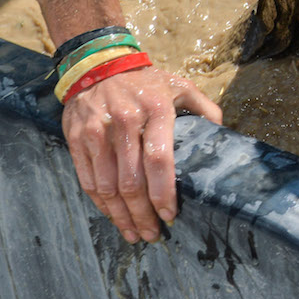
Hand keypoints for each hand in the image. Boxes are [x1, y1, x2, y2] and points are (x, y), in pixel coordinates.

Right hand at [61, 66, 223, 242]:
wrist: (98, 64)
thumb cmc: (146, 81)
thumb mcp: (180, 86)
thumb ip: (205, 109)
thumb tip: (221, 135)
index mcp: (155, 110)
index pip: (159, 160)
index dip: (164, 192)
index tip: (170, 215)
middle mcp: (125, 122)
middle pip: (132, 181)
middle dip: (143, 214)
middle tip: (153, 234)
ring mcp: (97, 132)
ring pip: (108, 187)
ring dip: (121, 216)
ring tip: (134, 233)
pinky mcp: (77, 139)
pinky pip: (88, 180)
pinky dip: (101, 204)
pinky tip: (114, 216)